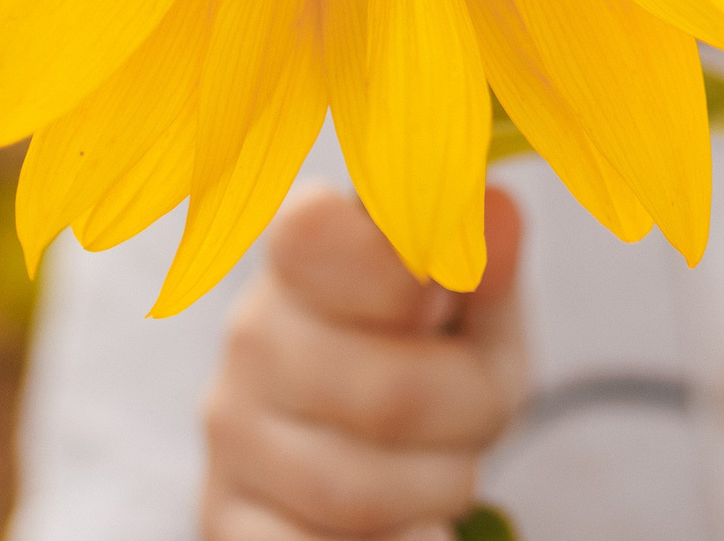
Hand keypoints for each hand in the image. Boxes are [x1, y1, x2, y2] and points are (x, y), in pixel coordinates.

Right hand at [202, 183, 525, 539]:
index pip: (317, 236)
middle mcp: (251, 335)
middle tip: (476, 409)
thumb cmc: (433, 349)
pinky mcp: (226, 518)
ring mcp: (231, 433)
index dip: (401, 273)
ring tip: (442, 466)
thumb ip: (484, 261)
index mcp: (304, 251)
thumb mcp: (477, 301)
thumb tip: (497, 213)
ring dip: (436, 490)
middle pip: (387, 395)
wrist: (380, 438)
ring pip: (356, 492)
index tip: (441, 296)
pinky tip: (413, 525)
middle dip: (467, 416)